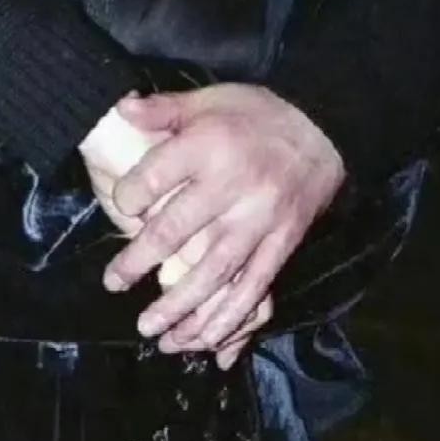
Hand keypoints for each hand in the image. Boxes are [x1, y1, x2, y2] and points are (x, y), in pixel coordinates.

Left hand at [102, 85, 343, 351]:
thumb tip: (121, 107)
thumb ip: (164, 109)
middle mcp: (231, 189)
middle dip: (139, 262)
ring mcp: (258, 223)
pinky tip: (204, 341)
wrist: (325, 129)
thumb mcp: (209, 99)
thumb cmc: (256, 114)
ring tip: (150, 329)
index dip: (130, 196)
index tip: (120, 206)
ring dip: (178, 306)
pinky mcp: (281, 246)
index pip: (155, 177)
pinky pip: (252, 290)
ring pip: (212, 273)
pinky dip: (228, 319)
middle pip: (176, 232)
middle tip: (114, 284)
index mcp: (208, 148)